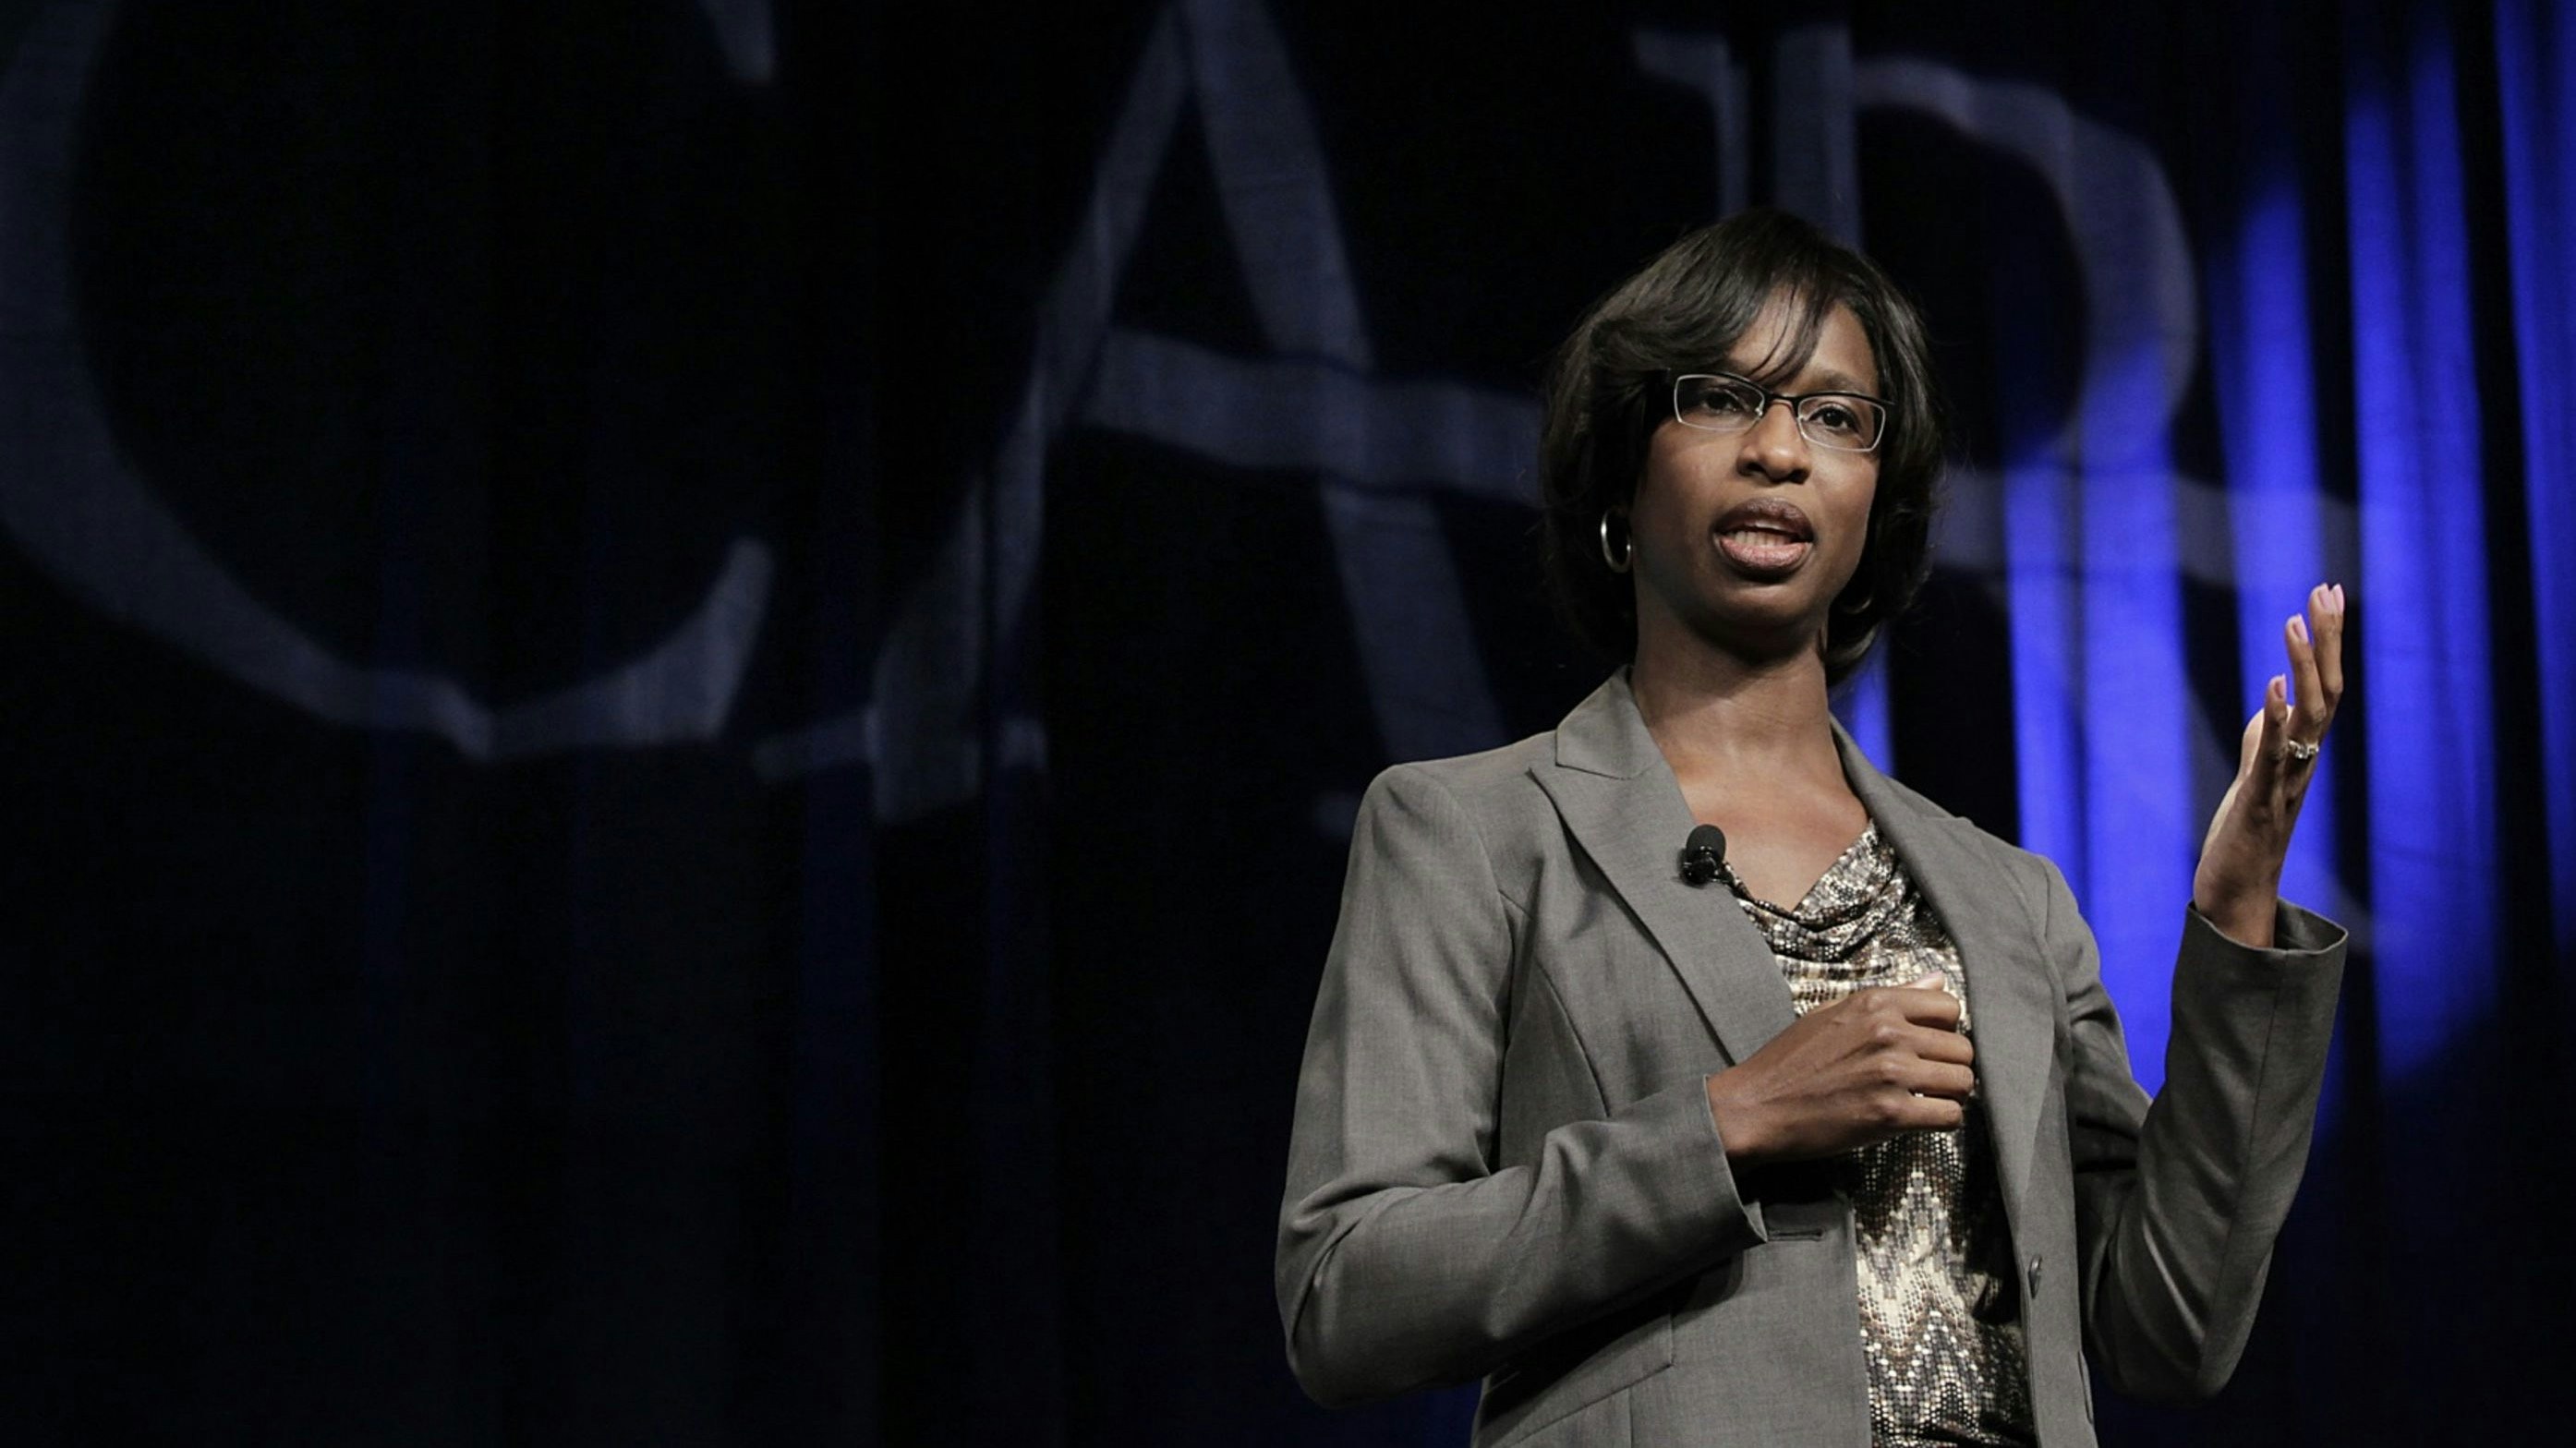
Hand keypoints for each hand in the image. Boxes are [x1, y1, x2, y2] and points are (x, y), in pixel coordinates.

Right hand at [1703, 975, 1973, 1164]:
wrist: (1757, 1106)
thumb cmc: (1789, 1061)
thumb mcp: (1834, 1013)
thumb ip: (1890, 997)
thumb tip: (1938, 980)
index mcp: (1875, 1003)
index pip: (1949, 1008)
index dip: (1944, 1031)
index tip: (1927, 1047)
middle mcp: (1888, 1033)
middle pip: (1963, 1049)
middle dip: (1950, 1067)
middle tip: (1927, 1081)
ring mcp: (1891, 1074)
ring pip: (1963, 1082)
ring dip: (1950, 1096)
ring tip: (1925, 1101)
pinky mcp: (1891, 1114)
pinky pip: (1949, 1116)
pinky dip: (1942, 1121)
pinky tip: (1919, 1120)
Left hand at [2192, 583, 2347, 946]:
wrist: (2237, 890)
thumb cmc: (2248, 832)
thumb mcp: (2257, 771)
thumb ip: (2267, 737)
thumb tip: (2270, 702)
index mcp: (2304, 750)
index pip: (2325, 685)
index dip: (2329, 639)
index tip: (2327, 590)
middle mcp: (2304, 760)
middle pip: (2328, 690)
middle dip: (2328, 639)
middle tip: (2325, 589)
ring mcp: (2286, 780)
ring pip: (2309, 718)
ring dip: (2303, 668)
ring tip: (2294, 620)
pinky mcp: (2260, 801)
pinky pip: (2273, 754)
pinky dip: (2275, 717)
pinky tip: (2271, 685)